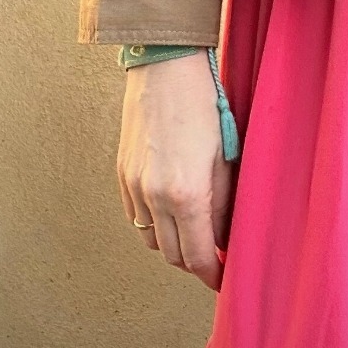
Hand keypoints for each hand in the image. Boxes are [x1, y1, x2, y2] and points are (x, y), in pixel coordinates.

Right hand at [117, 54, 236, 289]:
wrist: (165, 68)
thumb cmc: (203, 103)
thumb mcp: (225, 155)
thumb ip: (223, 202)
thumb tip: (224, 235)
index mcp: (186, 194)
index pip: (198, 255)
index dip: (211, 274)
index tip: (223, 279)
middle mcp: (155, 197)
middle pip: (172, 255)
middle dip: (193, 262)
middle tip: (213, 258)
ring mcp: (134, 186)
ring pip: (150, 239)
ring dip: (171, 245)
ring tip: (193, 236)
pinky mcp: (122, 174)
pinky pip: (135, 217)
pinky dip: (153, 224)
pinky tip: (170, 212)